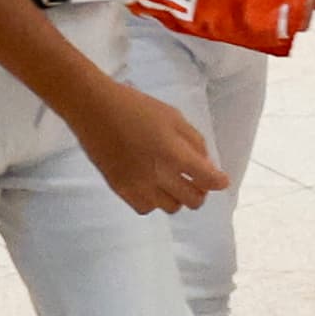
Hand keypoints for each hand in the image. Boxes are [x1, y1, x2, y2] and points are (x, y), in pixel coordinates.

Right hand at [75, 78, 223, 214]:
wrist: (94, 110)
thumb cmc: (136, 107)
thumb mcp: (173, 116)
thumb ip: (194, 141)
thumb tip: (206, 164)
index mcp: (175, 153)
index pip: (207, 179)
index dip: (219, 181)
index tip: (220, 180)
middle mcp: (159, 175)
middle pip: (193, 200)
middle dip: (201, 191)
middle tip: (196, 179)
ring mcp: (138, 186)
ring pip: (171, 207)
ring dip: (178, 196)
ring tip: (172, 181)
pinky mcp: (121, 190)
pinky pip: (146, 208)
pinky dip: (154, 201)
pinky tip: (152, 186)